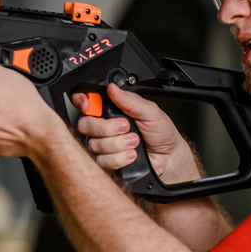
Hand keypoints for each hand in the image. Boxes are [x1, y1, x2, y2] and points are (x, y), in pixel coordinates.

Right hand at [73, 84, 201, 183]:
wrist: (169, 158)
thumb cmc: (161, 133)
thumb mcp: (150, 111)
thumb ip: (130, 100)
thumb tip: (113, 88)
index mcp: (112, 109)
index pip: (86, 102)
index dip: (81, 101)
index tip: (87, 105)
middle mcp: (104, 127)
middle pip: (85, 124)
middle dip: (108, 128)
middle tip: (127, 127)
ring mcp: (103, 145)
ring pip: (94, 144)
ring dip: (118, 144)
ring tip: (135, 142)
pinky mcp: (106, 162)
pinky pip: (102, 161)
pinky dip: (120, 158)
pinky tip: (132, 155)